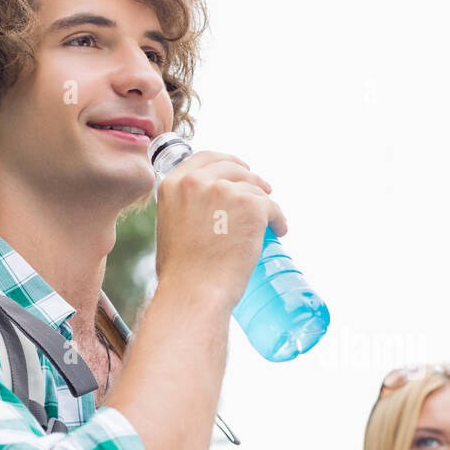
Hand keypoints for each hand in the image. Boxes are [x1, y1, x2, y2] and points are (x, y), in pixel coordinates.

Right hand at [153, 150, 288, 310]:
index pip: (206, 158)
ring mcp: (226, 192)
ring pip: (254, 189)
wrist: (194, 291)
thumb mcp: (170, 227)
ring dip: (264, 203)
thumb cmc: (181, 274)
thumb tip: (205, 211)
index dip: (227, 162)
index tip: (240, 169)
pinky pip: (272, 207)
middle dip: (250, 178)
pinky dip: (278, 219)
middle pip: (234, 169)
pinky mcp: (251, 206)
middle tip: (263, 191)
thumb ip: (185, 208)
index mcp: (174, 184)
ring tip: (270, 221)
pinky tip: (279, 231)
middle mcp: (198, 182)